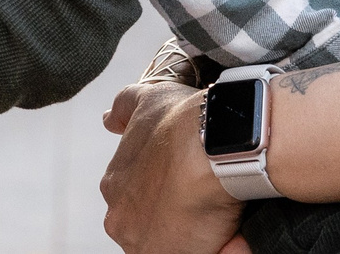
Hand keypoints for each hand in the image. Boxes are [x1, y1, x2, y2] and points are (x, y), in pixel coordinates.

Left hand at [100, 79, 247, 253]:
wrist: (211, 144)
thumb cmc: (182, 122)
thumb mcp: (147, 100)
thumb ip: (124, 108)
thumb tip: (110, 119)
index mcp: (115, 185)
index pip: (136, 198)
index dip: (164, 191)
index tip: (186, 183)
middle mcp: (121, 218)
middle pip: (148, 225)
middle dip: (174, 216)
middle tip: (203, 200)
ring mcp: (143, 244)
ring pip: (169, 244)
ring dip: (192, 233)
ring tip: (217, 215)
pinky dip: (214, 249)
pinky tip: (229, 236)